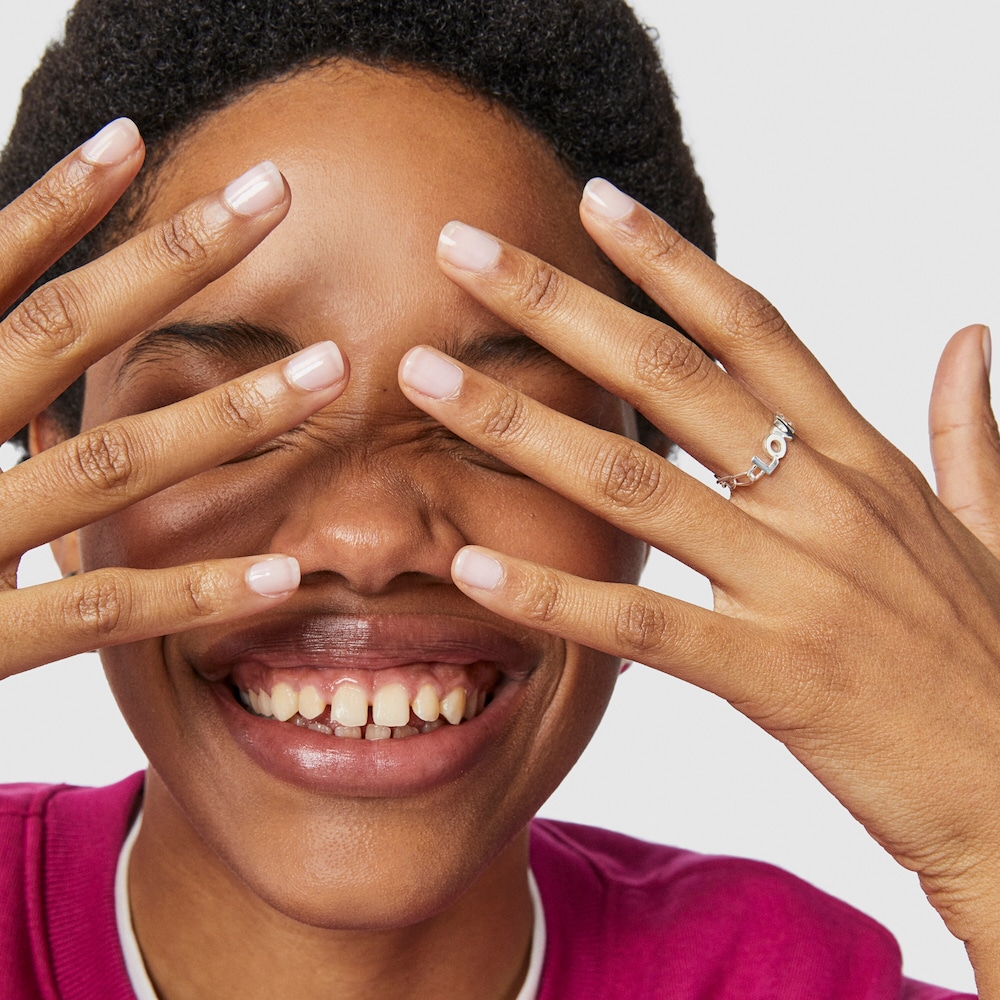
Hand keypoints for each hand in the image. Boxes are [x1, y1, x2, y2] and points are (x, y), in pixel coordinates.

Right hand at [0, 119, 347, 678]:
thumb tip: (24, 322)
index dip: (56, 207)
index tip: (131, 142)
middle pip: (59, 334)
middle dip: (175, 261)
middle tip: (273, 195)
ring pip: (107, 463)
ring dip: (227, 414)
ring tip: (328, 369)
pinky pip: (101, 608)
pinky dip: (194, 591)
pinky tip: (283, 573)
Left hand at [398, 179, 999, 990]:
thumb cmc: (996, 660)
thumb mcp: (991, 525)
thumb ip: (964, 430)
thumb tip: (967, 338)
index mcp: (863, 461)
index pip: (750, 328)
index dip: (668, 259)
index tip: (593, 202)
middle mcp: (822, 503)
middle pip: (666, 374)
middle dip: (556, 304)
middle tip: (462, 251)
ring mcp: (794, 586)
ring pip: (632, 482)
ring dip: (520, 424)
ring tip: (426, 376)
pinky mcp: (772, 676)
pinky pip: (641, 623)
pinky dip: (554, 593)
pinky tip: (472, 564)